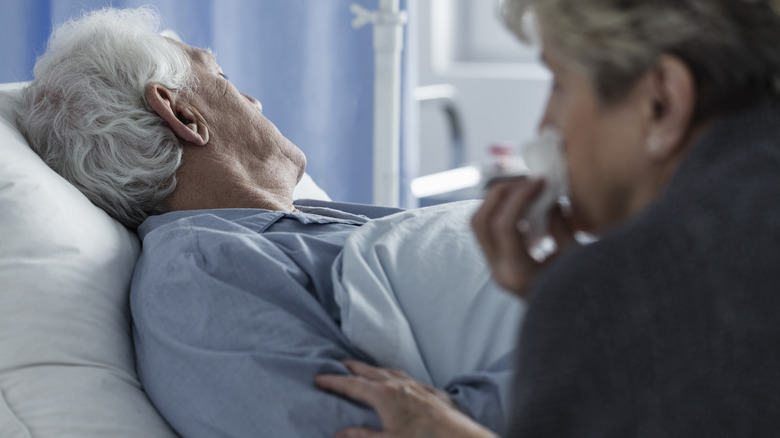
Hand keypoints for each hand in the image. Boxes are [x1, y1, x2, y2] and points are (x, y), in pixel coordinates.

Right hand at [315, 361, 495, 437]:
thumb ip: (362, 437)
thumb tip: (339, 434)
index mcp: (384, 395)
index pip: (352, 385)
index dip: (334, 381)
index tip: (319, 377)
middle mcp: (399, 385)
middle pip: (370, 371)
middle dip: (353, 367)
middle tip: (339, 363)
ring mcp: (418, 386)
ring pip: (391, 371)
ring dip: (375, 369)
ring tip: (366, 368)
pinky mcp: (433, 392)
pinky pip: (409, 378)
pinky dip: (397, 376)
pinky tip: (400, 381)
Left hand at [471, 177, 576, 297]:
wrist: (572, 323)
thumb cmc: (583, 290)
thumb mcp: (577, 256)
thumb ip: (560, 226)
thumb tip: (549, 199)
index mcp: (518, 273)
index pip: (504, 225)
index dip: (519, 196)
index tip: (540, 180)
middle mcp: (500, 273)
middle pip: (480, 221)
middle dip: (499, 193)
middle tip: (526, 179)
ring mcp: (496, 270)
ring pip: (479, 225)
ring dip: (498, 201)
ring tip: (526, 187)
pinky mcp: (499, 266)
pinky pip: (489, 232)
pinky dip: (503, 212)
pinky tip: (527, 204)